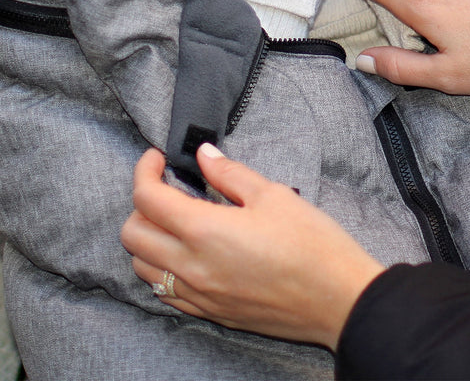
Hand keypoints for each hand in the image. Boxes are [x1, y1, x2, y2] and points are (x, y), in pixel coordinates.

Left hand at [121, 146, 383, 350]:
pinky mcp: (209, 312)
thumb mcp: (273, 195)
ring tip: (177, 218)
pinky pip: (164, 291)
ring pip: (142, 266)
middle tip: (168, 186)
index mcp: (204, 231)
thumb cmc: (312, 244)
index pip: (147, 198)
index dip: (145, 170)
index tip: (157, 158)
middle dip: (141, 203)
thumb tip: (204, 155)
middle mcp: (191, 267)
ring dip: (148, 237)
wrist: (337, 299)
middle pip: (132, 234)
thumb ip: (229, 173)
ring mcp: (198, 294)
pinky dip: (162, 267)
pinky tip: (188, 251)